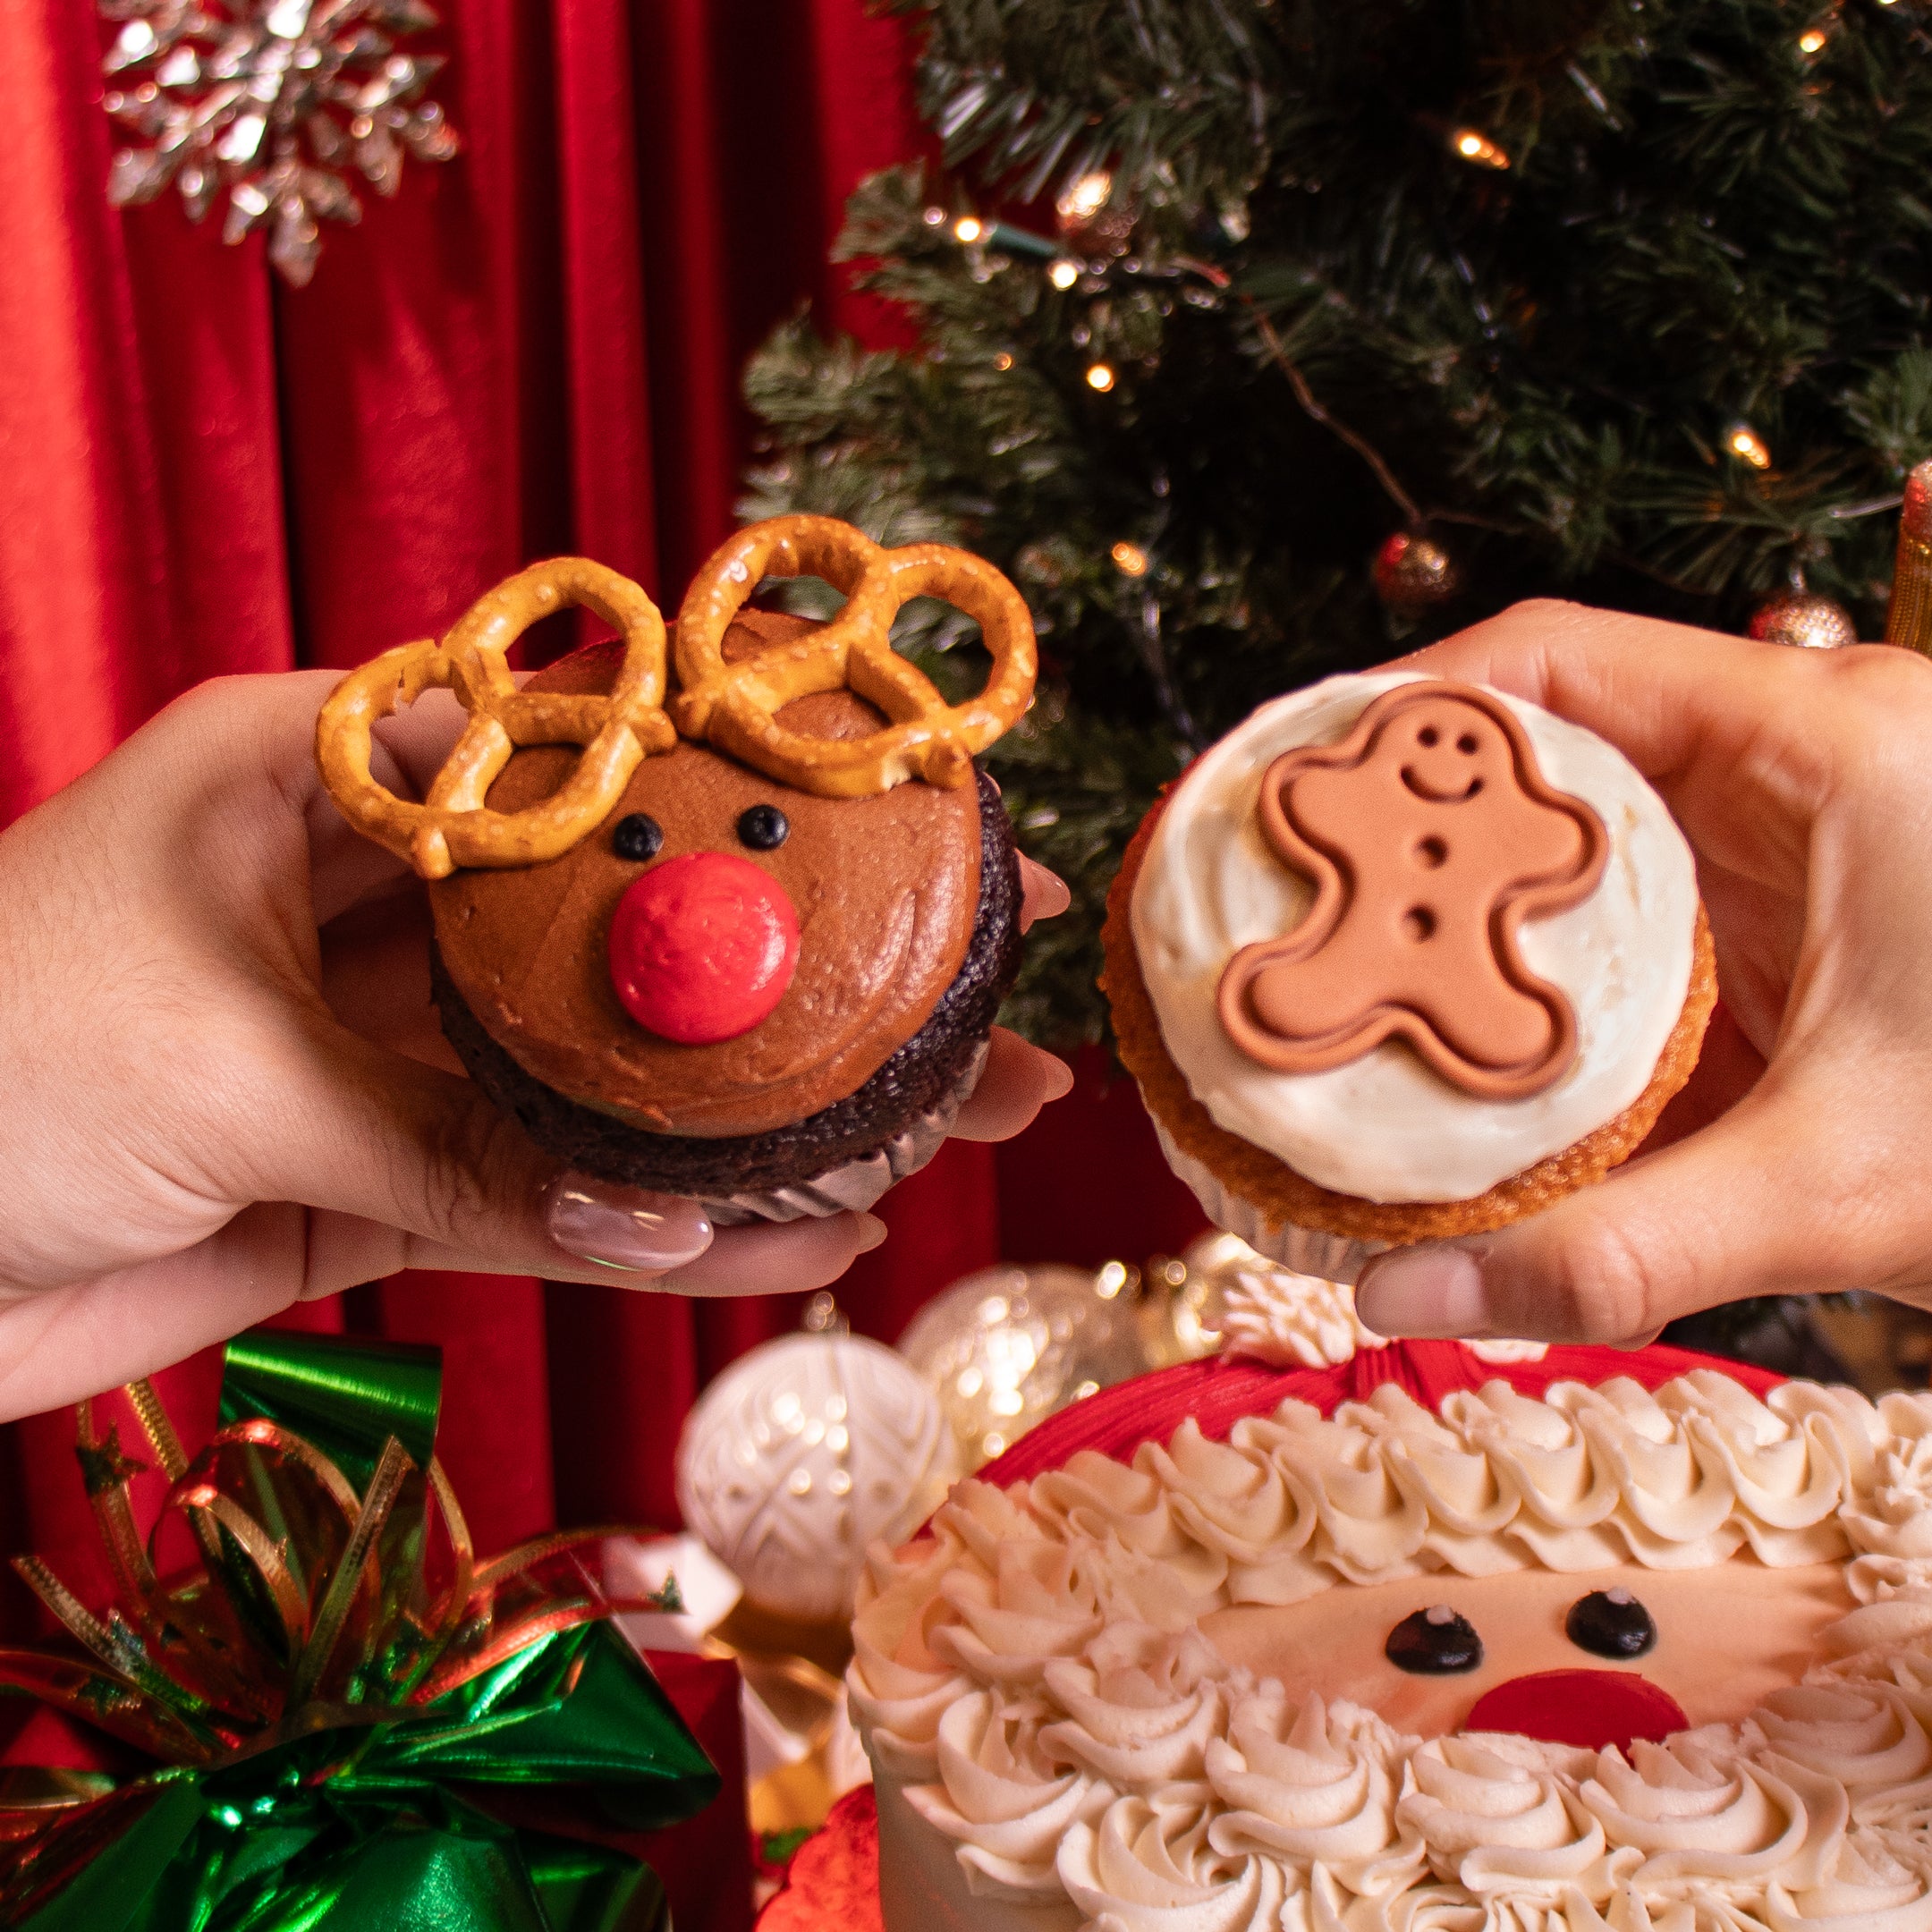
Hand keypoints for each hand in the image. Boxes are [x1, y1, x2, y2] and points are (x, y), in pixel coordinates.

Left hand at [0, 670, 1072, 1419]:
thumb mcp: (225, 1058)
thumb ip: (460, 1130)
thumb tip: (670, 1209)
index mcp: (320, 772)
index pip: (597, 762)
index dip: (770, 790)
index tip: (928, 821)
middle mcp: (368, 896)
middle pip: (636, 930)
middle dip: (808, 972)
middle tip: (985, 1008)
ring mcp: (376, 1044)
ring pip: (611, 1080)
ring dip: (768, 1118)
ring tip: (949, 1134)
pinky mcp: (364, 1179)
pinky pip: (544, 1201)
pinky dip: (655, 1227)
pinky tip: (799, 1240)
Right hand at [1353, 601, 1931, 1346]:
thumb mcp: (1834, 1188)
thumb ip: (1610, 1248)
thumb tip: (1400, 1304)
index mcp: (1825, 747)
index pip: (1556, 661)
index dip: (1399, 712)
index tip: (1288, 787)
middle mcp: (1804, 760)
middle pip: (1552, 736)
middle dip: (1409, 809)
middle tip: (1284, 881)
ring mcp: (1801, 835)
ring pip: (1587, 824)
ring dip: (1470, 884)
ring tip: (1343, 945)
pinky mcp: (1798, 913)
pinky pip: (1635, 905)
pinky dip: (1542, 953)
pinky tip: (1466, 1020)